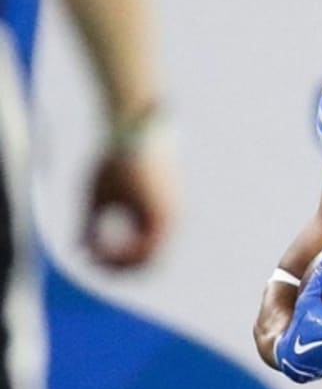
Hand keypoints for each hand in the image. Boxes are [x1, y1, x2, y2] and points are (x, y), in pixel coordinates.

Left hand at [83, 148, 175, 268]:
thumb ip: (87, 227)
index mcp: (158, 220)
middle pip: (151, 257)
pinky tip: (115, 229)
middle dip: (122, 263)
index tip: (87, 258)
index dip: (112, 263)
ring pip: (153, 244)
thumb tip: (79, 252)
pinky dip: (136, 236)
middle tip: (94, 261)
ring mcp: (175, 210)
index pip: (138, 257)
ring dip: (128, 249)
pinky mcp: (171, 201)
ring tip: (100, 244)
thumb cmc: (113, 159)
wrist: (138, 125)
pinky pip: (155, 229)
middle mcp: (173, 218)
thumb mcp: (95, 195)